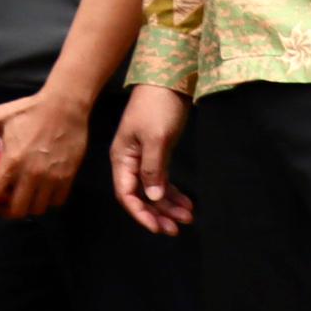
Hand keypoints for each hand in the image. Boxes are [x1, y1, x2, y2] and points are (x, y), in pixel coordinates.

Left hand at [0, 92, 85, 223]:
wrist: (65, 107)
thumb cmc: (29, 110)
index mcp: (11, 162)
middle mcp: (31, 175)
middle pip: (17, 210)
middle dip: (6, 212)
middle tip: (2, 203)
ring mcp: (52, 178)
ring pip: (38, 209)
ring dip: (27, 207)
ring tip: (21, 196)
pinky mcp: (68, 177)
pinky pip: (57, 201)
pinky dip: (46, 202)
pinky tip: (40, 191)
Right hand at [109, 86, 192, 235]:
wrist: (169, 81)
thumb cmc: (158, 108)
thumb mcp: (156, 139)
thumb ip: (153, 169)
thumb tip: (151, 197)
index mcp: (123, 158)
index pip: (126, 193)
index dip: (140, 213)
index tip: (158, 228)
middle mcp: (130, 161)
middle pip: (140, 196)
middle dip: (157, 214)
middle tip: (176, 229)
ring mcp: (145, 158)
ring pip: (154, 190)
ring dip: (169, 206)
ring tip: (188, 217)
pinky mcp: (159, 153)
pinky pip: (164, 180)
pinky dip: (175, 193)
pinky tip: (187, 203)